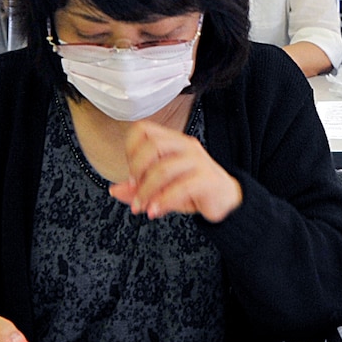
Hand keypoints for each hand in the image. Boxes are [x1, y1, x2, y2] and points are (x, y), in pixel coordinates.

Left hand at [109, 120, 242, 221]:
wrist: (225, 201)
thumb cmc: (193, 189)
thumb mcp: (161, 188)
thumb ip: (138, 188)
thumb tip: (115, 190)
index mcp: (173, 141)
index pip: (143, 129)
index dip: (130, 149)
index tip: (131, 171)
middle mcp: (185, 145)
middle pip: (152, 145)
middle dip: (137, 170)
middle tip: (135, 189)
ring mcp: (197, 161)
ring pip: (163, 169)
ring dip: (147, 192)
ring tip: (144, 207)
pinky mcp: (207, 179)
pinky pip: (180, 187)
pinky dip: (163, 201)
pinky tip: (156, 211)